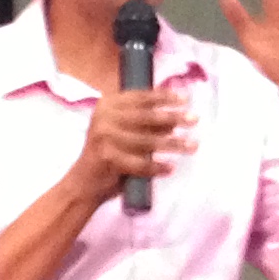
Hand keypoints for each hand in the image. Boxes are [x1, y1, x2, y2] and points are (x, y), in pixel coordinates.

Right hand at [76, 87, 191, 202]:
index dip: (164, 97)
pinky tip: (171, 167)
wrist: (84, 182)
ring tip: (193, 145)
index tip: (185, 99)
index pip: (140, 97)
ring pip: (146, 140)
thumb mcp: (126, 132)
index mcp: (107, 104)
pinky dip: (157, 166)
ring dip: (173, 144)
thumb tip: (177, 118)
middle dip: (173, 118)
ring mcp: (103, 137)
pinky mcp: (106, 158)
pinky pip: (139, 162)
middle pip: (146, 116)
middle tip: (194, 119)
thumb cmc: (110, 154)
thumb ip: (146, 124)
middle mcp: (103, 117)